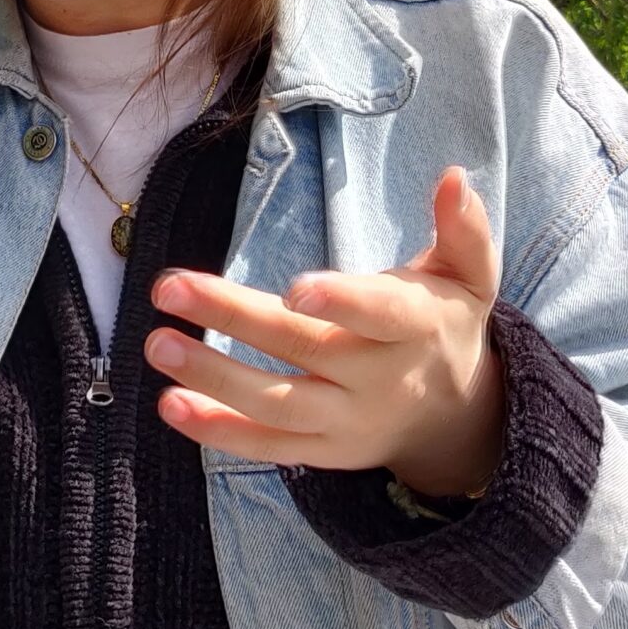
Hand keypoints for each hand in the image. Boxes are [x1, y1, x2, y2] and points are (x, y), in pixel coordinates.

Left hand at [145, 165, 506, 497]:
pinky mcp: (322, 452)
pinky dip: (218, 431)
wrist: (456, 416)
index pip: (379, 314)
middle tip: (169, 287)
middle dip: (233, 318)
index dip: (341, 301)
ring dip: (213, 378)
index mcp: (415, 328)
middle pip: (302, 350)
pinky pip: (268, 446)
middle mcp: (379, 380)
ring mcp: (348, 423)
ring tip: (158, 344)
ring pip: (277, 405)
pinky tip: (170, 405)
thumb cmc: (445, 323)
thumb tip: (453, 175)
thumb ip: (462, 228)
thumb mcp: (469, 275)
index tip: (293, 288)